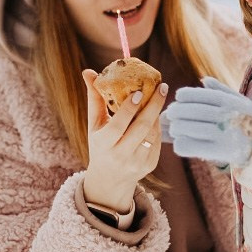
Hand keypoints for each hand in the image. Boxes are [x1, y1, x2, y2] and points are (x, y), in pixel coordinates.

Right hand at [81, 70, 167, 211]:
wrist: (109, 180)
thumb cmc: (100, 144)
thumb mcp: (94, 124)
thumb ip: (94, 98)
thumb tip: (88, 71)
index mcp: (103, 144)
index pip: (118, 126)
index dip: (129, 109)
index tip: (139, 91)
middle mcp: (120, 155)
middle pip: (141, 128)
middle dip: (154, 105)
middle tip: (162, 86)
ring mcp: (136, 162)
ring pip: (152, 133)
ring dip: (157, 114)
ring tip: (158, 96)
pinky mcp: (149, 165)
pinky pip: (157, 141)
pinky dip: (157, 126)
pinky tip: (155, 115)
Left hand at [160, 76, 251, 166]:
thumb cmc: (248, 120)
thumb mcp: (240, 101)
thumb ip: (221, 90)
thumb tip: (204, 80)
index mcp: (228, 101)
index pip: (198, 95)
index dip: (184, 95)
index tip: (179, 97)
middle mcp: (225, 115)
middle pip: (189, 111)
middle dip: (175, 112)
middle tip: (171, 114)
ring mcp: (222, 134)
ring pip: (186, 128)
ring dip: (176, 128)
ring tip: (175, 129)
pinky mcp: (218, 151)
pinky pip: (189, 146)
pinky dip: (180, 144)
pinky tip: (181, 142)